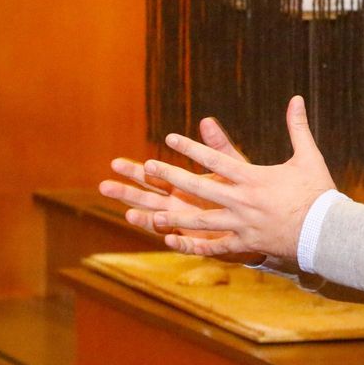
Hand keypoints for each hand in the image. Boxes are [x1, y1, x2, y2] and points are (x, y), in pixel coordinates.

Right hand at [99, 115, 263, 264]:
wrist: (259, 218)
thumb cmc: (240, 190)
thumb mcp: (229, 165)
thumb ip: (218, 146)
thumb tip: (206, 120)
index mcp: (182, 186)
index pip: (154, 177)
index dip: (135, 171)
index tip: (115, 164)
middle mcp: (179, 206)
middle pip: (148, 199)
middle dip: (127, 193)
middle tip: (104, 186)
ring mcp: (187, 225)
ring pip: (160, 222)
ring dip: (144, 219)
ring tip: (128, 214)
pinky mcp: (202, 241)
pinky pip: (188, 244)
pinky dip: (178, 242)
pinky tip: (167, 239)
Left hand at [142, 95, 335, 260]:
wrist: (326, 231)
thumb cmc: (318, 191)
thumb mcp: (308, 156)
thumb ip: (297, 127)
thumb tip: (297, 98)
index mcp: (254, 177)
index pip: (215, 159)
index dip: (191, 148)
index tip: (170, 138)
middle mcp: (242, 200)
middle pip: (200, 187)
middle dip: (172, 176)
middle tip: (148, 167)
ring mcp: (243, 224)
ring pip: (202, 221)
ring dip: (175, 218)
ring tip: (152, 214)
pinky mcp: (248, 243)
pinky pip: (218, 246)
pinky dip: (197, 246)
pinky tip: (178, 245)